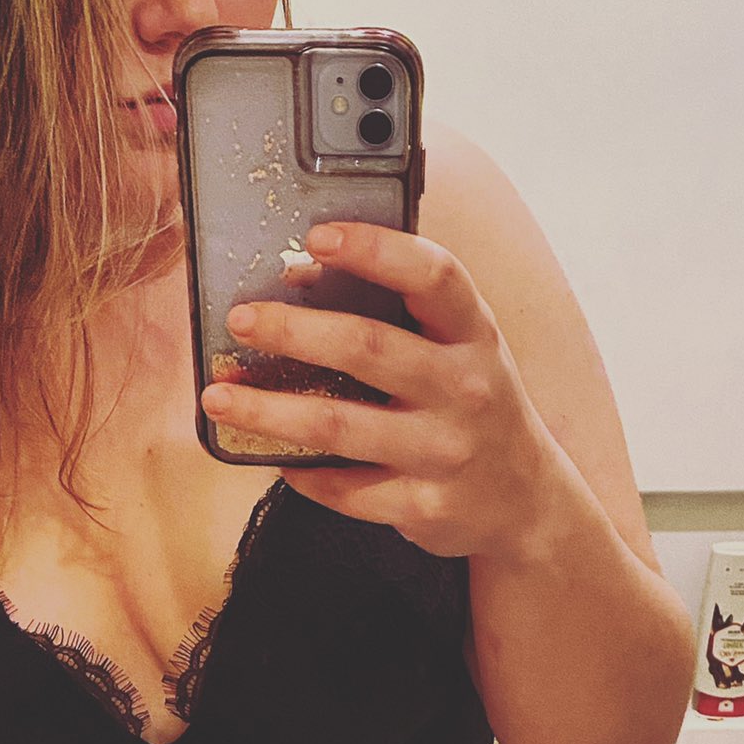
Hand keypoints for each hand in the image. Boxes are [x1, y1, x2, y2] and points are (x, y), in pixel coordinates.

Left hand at [202, 221, 556, 559]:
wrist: (525, 501)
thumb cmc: (472, 405)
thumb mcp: (461, 349)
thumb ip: (404, 316)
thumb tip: (299, 279)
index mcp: (474, 333)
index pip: (433, 276)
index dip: (376, 249)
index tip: (317, 237)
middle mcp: (466, 388)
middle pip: (369, 347)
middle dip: (294, 330)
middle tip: (240, 319)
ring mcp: (445, 451)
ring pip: (339, 424)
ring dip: (268, 411)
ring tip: (218, 397)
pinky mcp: (424, 506)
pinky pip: (344, 490)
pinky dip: (299, 471)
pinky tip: (271, 455)